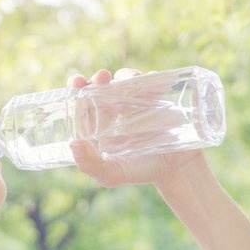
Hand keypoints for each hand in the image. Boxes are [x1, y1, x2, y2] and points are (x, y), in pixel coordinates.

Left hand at [65, 68, 207, 188]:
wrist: (176, 170)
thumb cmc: (139, 172)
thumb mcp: (111, 174)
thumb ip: (90, 165)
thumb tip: (73, 144)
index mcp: (98, 124)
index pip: (83, 102)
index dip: (77, 89)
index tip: (76, 81)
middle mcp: (115, 110)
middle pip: (103, 86)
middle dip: (100, 78)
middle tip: (102, 77)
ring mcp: (137, 103)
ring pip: (128, 81)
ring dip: (126, 75)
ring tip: (129, 80)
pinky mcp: (158, 100)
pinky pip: (154, 83)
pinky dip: (153, 78)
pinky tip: (153, 79)